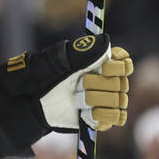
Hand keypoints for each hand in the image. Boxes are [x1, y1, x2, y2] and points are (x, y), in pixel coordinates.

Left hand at [0, 34, 133, 132]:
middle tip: (78, 84)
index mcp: (100, 63)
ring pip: (118, 100)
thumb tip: (105, 41)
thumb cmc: (45, 77)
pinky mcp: (104, 117)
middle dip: (95, 84)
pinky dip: (100, 115)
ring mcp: (107, 100)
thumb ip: (82, 51)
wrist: (34, 102)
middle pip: (120, 82)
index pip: (124, 62)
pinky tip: (85, 112)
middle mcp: (108, 80)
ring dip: (93, 99)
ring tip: (77, 99)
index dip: (117, 66)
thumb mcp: (58, 61)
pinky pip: (116, 117)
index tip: (103, 67)